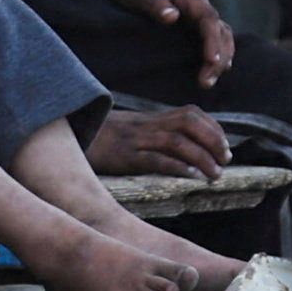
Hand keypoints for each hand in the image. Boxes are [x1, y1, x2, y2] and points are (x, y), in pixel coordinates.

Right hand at [87, 101, 230, 174]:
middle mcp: (146, 126)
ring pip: (177, 142)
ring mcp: (135, 140)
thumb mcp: (128, 130)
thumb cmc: (98, 138)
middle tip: (226, 160)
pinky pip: (155, 160)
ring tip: (215, 174)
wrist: (65, 137)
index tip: (224, 146)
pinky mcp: (124, 157)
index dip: (213, 128)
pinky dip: (178, 167)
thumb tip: (179, 147)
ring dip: (202, 158)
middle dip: (214, 140)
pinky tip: (193, 177)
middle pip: (189, 123)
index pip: (190, 114)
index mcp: (149, 119)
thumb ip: (151, 133)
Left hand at [98, 0, 235, 85]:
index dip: (213, 41)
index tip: (211, 61)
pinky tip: (213, 68)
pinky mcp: (191, 19)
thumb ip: (155, 4)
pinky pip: (210, 35)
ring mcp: (196, 10)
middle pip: (219, 29)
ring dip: (220, 57)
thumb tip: (173, 17)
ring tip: (208, 82)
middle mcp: (198, 1)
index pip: (208, 18)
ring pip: (220, 33)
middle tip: (206, 82)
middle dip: (219, 56)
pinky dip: (216, 50)